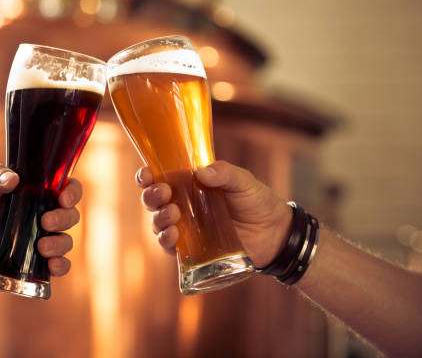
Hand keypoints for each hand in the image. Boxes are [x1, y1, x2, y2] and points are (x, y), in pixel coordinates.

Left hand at [0, 164, 80, 288]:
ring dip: (60, 243)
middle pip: (71, 215)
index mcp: (40, 195)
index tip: (63, 198)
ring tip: (42, 247)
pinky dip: (60, 266)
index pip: (69, 188)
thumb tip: (12, 177)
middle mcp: (47, 215)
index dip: (73, 192)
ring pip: (66, 241)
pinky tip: (51, 265)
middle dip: (63, 219)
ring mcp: (45, 239)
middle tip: (46, 222)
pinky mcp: (39, 262)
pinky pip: (60, 265)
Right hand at [136, 161, 292, 267]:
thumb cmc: (257, 202)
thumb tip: (200, 172)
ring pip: (157, 223)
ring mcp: (186, 228)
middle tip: (164, 193)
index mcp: (189, 183)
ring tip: (172, 216)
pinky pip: (170, 247)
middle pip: (153, 200)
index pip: (160, 177)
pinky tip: (172, 237)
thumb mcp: (243, 181)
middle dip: (151, 196)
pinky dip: (165, 241)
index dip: (147, 175)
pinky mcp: (192, 249)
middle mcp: (182, 205)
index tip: (148, 174)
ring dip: (158, 219)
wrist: (274, 233)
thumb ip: (224, 173)